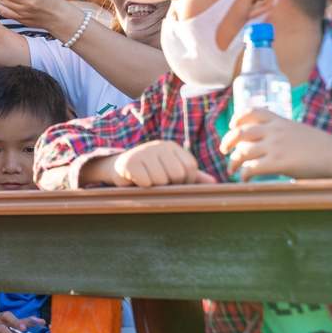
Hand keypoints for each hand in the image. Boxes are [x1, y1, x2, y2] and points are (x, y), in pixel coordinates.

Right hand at [86, 141, 217, 187]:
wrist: (118, 168)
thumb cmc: (149, 171)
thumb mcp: (170, 171)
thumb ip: (192, 176)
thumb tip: (214, 183)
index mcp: (171, 147)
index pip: (190, 166)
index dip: (185, 181)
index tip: (174, 183)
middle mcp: (159, 146)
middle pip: (177, 174)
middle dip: (169, 184)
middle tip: (157, 183)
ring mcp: (144, 152)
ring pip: (161, 180)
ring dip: (154, 186)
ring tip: (145, 181)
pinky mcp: (130, 162)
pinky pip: (146, 182)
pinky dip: (142, 186)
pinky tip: (135, 181)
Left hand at [220, 110, 331, 179]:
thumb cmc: (322, 146)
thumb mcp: (298, 131)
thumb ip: (281, 133)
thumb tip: (268, 144)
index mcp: (280, 121)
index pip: (253, 111)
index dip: (238, 117)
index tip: (233, 125)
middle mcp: (274, 131)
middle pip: (240, 132)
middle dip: (227, 141)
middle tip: (224, 151)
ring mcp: (275, 146)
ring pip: (242, 151)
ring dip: (232, 162)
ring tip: (231, 170)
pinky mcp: (278, 163)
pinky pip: (251, 168)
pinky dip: (244, 174)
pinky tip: (245, 179)